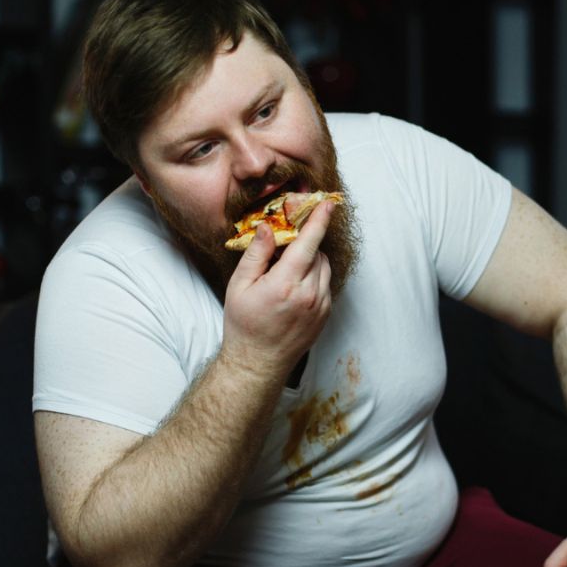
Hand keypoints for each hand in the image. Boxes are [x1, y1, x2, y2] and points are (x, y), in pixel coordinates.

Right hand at [222, 201, 334, 378]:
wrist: (258, 363)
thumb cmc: (244, 325)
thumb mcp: (240, 286)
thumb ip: (256, 254)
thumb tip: (268, 227)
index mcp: (286, 283)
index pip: (308, 243)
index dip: (318, 220)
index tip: (326, 203)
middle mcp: (309, 294)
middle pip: (318, 253)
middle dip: (305, 243)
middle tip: (285, 246)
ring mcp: (320, 306)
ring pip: (324, 268)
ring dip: (310, 261)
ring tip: (286, 272)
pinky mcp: (325, 315)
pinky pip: (325, 285)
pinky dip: (314, 278)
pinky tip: (293, 288)